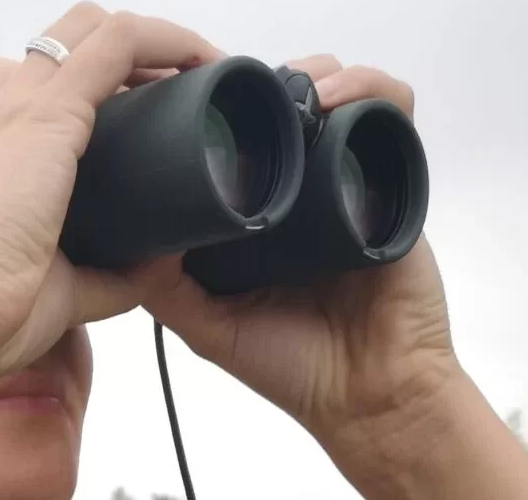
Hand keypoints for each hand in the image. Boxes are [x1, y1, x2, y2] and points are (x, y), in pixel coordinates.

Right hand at [0, 4, 216, 386]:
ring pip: (92, 32)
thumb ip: (107, 278)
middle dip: (122, 60)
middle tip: (172, 98)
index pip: (28, 92)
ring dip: (151, 43)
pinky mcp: (47, 113)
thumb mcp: (56, 291)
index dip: (84, 95)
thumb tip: (157, 266)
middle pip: (61, 48)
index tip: (133, 126)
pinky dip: (167, 42)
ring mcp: (16, 107)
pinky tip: (200, 63)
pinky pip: (118, 43)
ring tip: (195, 74)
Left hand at [132, 56, 461, 467]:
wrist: (369, 396)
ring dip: (317, 76)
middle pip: (289, 107)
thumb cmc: (295, 369)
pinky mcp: (397, 185)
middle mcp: (304, 195)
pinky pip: (391, 117)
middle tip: (241, 91)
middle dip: (268, 84)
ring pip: (339, 96)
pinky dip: (370, 93)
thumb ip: (168, 290)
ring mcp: (350, 185)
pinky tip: (334, 102)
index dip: (221, 114)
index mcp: (260, 219)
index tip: (194, 103)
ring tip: (294, 88)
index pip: (242, 143)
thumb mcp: (211, 330)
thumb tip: (130, 238)